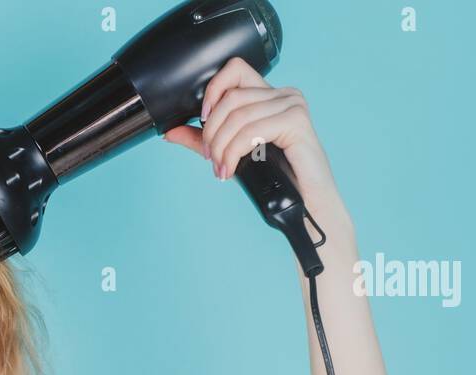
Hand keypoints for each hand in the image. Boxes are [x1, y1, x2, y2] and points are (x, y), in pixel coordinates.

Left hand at [164, 57, 350, 233]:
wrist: (305, 204)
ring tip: (220, 167)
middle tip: (209, 157)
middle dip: (212, 130)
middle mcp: (283, 94)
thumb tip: (170, 132)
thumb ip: (202, 139)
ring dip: (221, 146)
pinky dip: (234, 152)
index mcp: (269, 96)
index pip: (235, 70)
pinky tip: (231, 168)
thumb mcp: (231, 153)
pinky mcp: (296, 122)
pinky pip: (252, 130)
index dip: (213, 89)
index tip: (201, 118)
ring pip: (239, 115)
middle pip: (232, 96)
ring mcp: (292, 105)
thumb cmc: (276, 180)